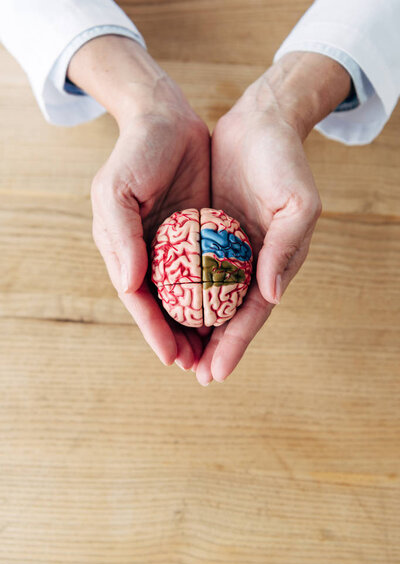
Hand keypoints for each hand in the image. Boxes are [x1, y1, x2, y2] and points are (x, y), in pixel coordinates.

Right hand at [69, 36, 210, 368]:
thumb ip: (119, 237)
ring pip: (190, 297)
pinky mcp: (202, 235)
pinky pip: (212, 273)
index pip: (140, 300)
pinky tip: (232, 316)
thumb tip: (129, 285)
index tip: (172, 358)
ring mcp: (178, 248)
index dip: (154, 331)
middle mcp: (150, 256)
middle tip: (198, 369)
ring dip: (201, 327)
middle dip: (179, 340)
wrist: (168, 119)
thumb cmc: (136, 153)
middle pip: (165, 308)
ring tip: (215, 356)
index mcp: (124, 251)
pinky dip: (218, 297)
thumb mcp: (115, 189)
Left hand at [195, 52, 350, 384]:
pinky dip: (185, 295)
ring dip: (196, 329)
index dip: (234, 346)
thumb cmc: (284, 161)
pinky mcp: (211, 235)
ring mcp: (230, 252)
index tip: (215, 373)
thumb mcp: (298, 203)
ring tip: (178, 355)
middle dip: (213, 348)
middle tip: (193, 375)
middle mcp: (253, 265)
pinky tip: (169, 310)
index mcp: (275, 264)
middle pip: (229, 316)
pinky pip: (195, 272)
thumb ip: (286, 249)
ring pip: (210, 300)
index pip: (251, 315)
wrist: (261, 124)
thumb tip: (271, 296)